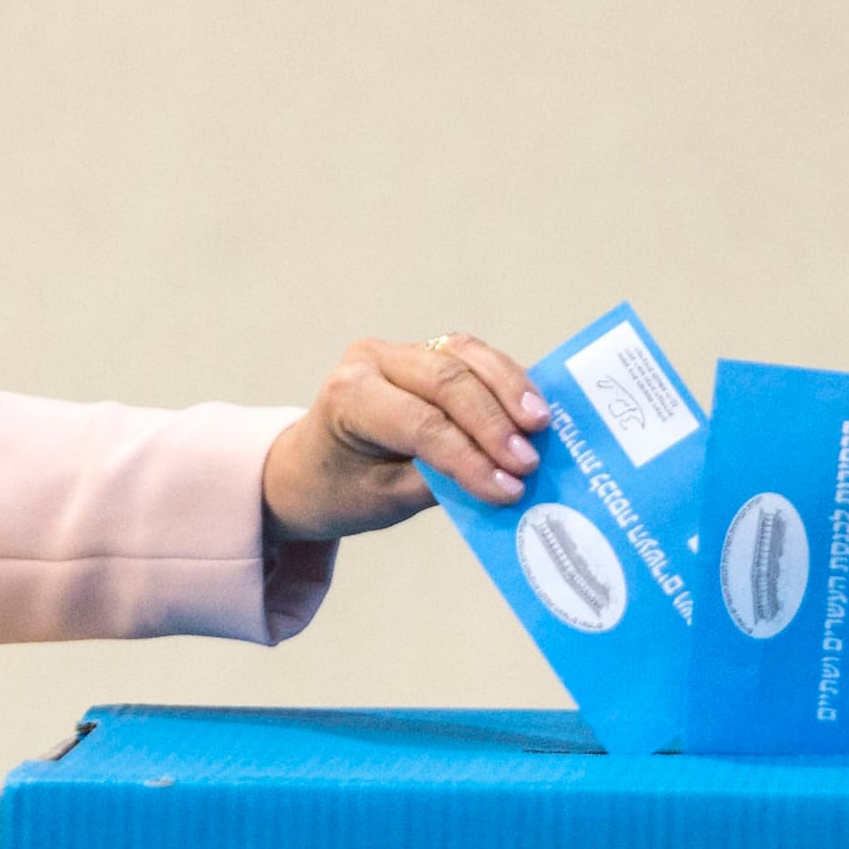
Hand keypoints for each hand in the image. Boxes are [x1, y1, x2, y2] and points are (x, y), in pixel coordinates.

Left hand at [263, 334, 549, 541]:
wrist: (306, 468)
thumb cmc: (339, 489)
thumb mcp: (384, 498)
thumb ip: (442, 483)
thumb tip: (506, 480)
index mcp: (349, 397)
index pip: (420, 423)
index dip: (469, 457)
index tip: (508, 489)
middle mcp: (371, 361)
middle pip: (446, 381)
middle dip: (493, 422)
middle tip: (529, 462)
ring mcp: (399, 351)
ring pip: (465, 356)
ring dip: (509, 390)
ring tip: (542, 425)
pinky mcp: (424, 352)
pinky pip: (472, 357)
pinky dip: (505, 381)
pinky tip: (532, 408)